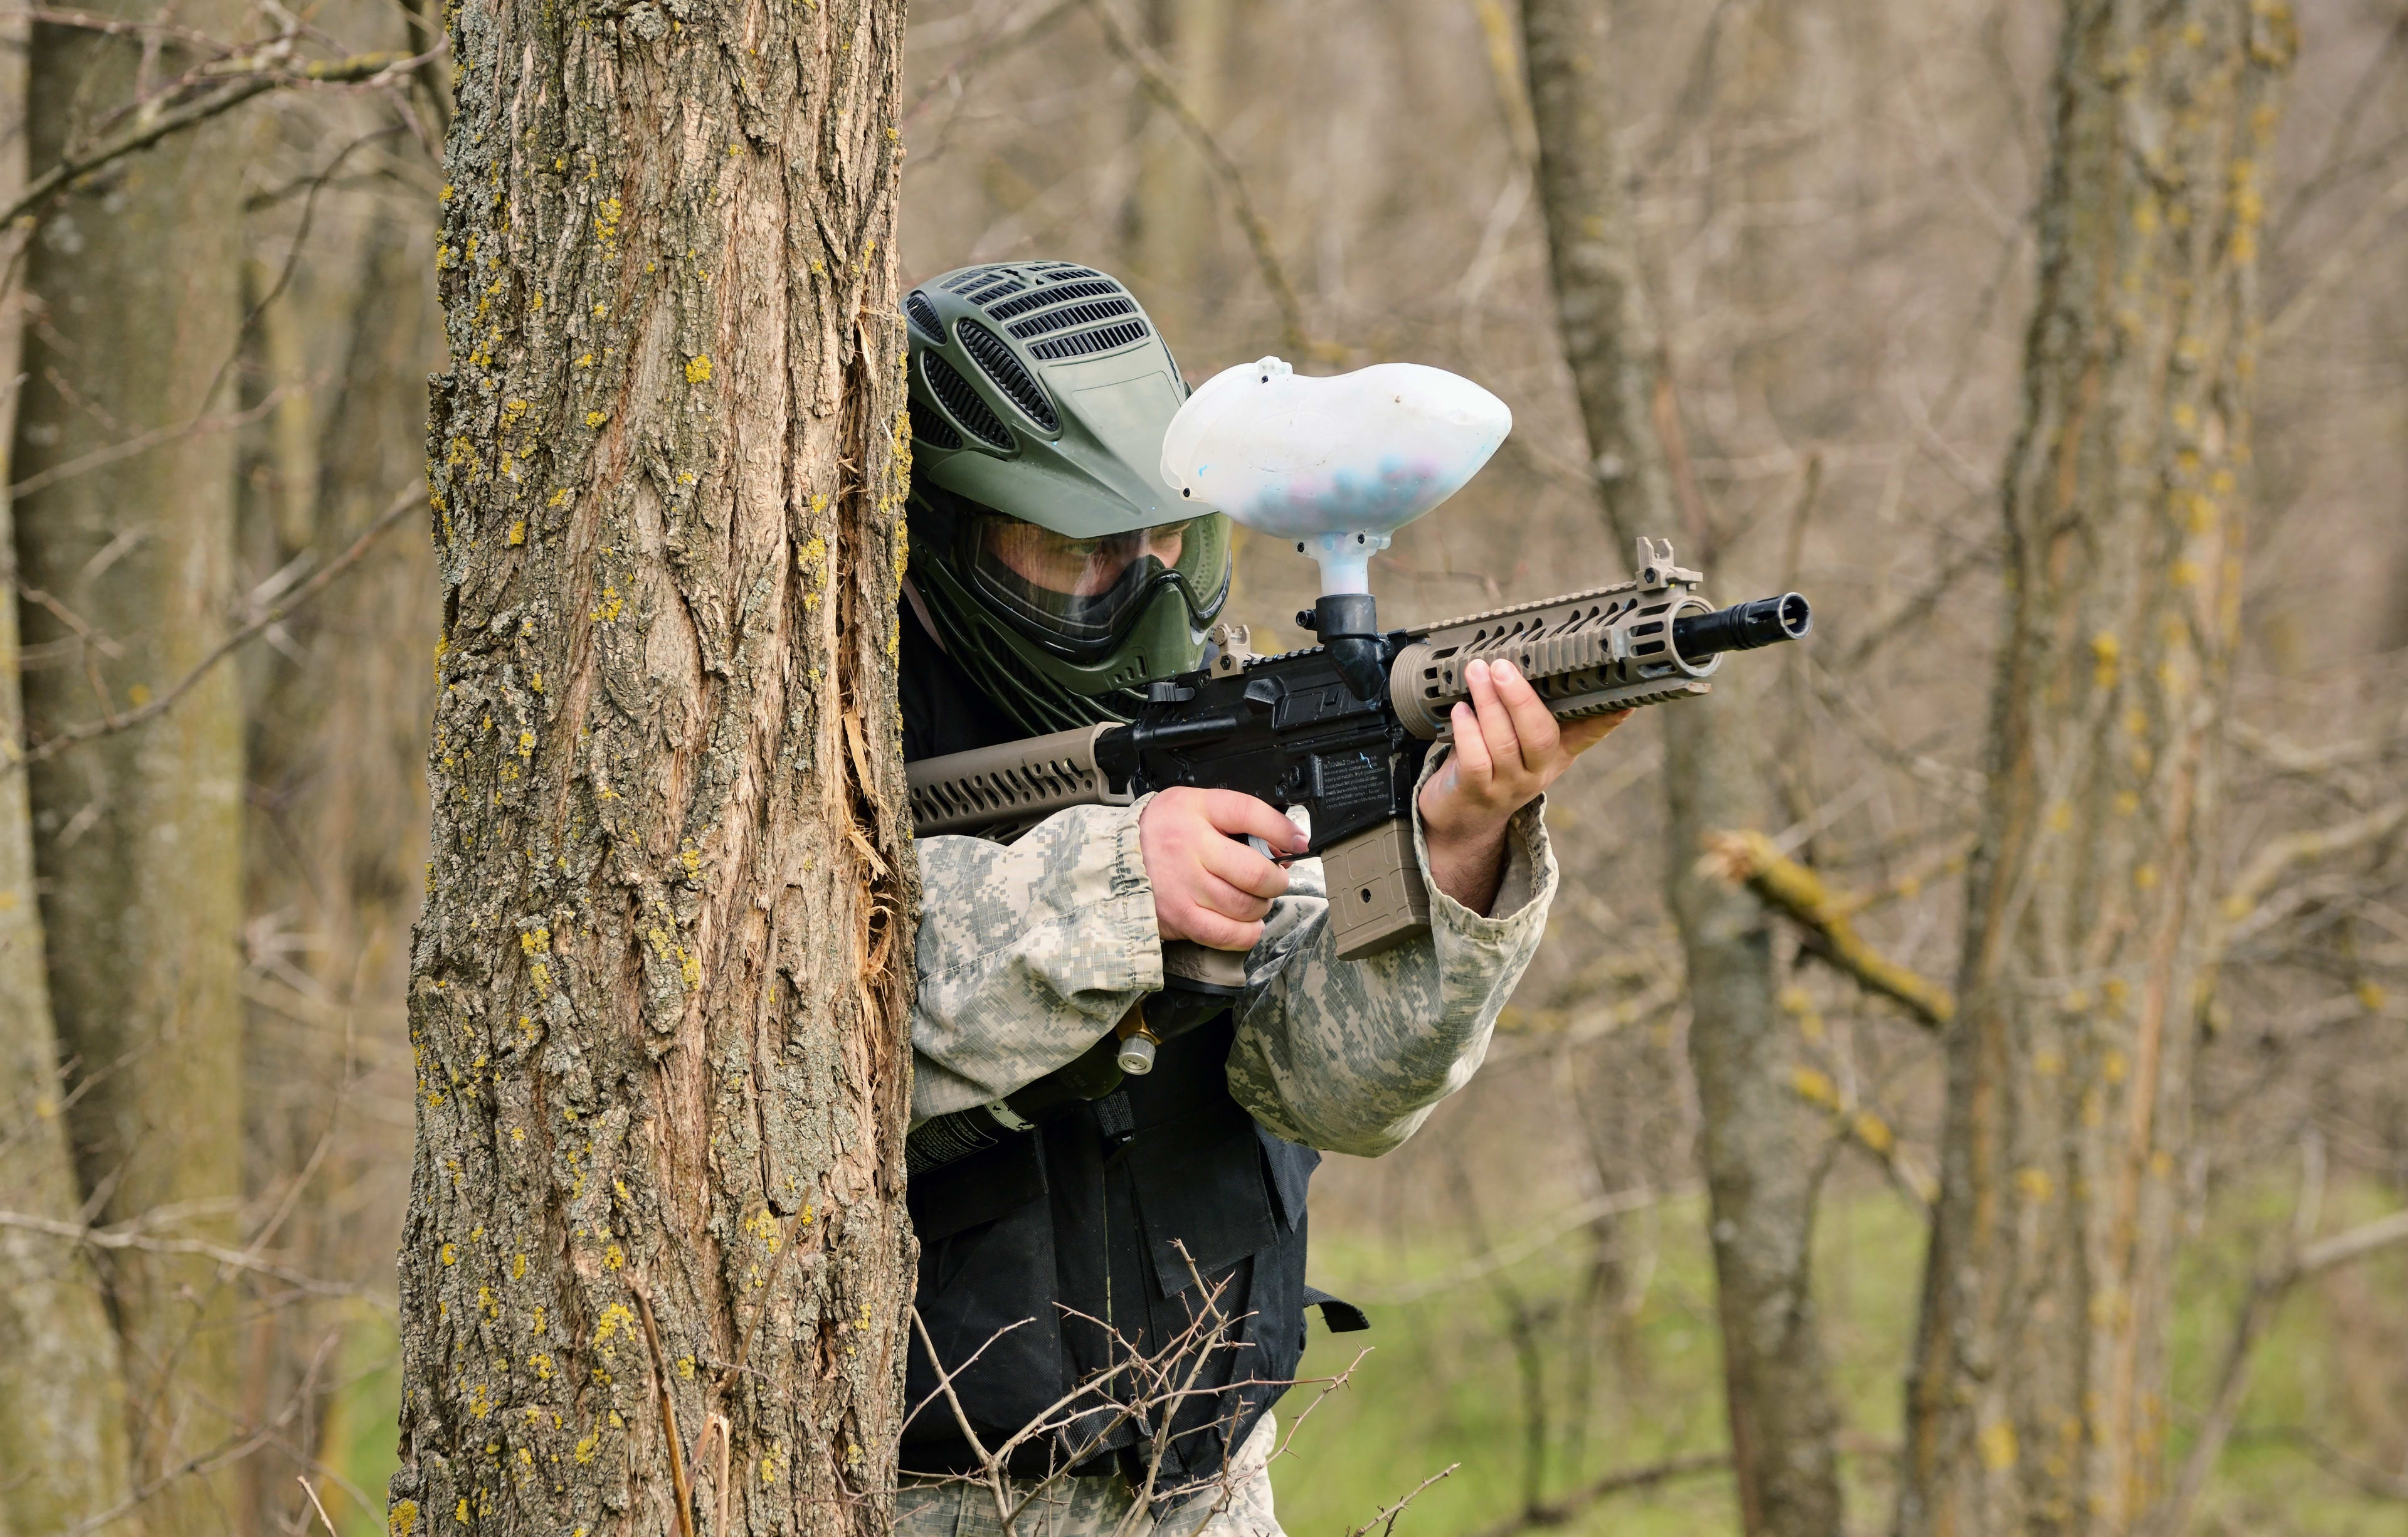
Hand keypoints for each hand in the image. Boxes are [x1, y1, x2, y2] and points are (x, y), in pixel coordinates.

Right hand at [1139, 788, 1308, 950]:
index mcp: (1195, 810)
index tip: (1298, 841)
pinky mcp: (1178, 916)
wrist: (1111, 859)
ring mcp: (1182, 884)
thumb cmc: (1159, 832)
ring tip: (1254, 900)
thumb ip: (1232, 819)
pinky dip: (1246, 933)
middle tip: (1274, 879)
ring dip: (1261, 907)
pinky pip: (1225, 934)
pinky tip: (1247, 925)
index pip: (1249, 813)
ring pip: (1244, 905)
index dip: (1282, 830)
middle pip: (1254, 872)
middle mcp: (1189, 846)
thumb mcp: (1191, 806)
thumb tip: (1278, 846)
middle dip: (1276, 880)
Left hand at [1417, 658, 1627, 912]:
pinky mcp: (1477, 792)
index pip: (1589, 733)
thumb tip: (1538, 661)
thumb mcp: (1524, 743)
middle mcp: (1537, 771)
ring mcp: (1508, 785)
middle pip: (1540, 736)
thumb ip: (1533, 710)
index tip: (1625, 699)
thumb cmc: (1492, 765)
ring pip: (1504, 743)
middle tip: (1502, 666)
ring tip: (1476, 674)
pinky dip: (1467, 731)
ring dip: (1488, 703)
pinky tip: (1460, 710)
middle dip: (1521, 698)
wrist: (1464, 818)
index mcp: (1556, 753)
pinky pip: (1476, 760)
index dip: (1607, 718)